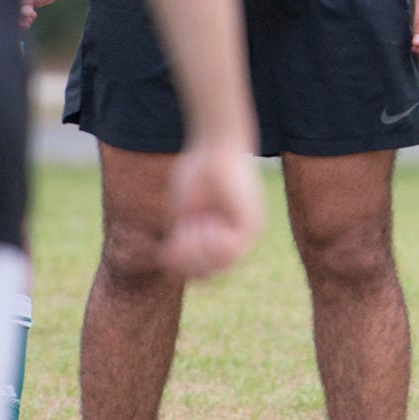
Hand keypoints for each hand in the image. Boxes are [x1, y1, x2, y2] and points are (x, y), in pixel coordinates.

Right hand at [160, 138, 262, 278]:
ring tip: (193, 224)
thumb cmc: (196, 171)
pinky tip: (206, 221)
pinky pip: (229, 250)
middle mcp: (233, 240)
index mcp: (216, 238)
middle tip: (180, 232)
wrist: (214, 145)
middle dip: (186, 258)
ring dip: (197, 249)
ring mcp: (245, 234)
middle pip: (207, 274)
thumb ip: (177, 239)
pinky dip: (211, 241)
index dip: (178, 266)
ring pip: (219, 265)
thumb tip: (171, 268)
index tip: (167, 248)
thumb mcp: (179, 212)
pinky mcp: (251, 224)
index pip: (198, 271)